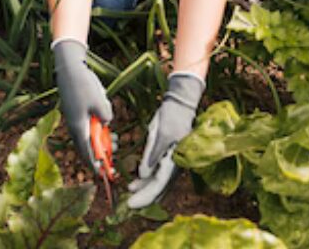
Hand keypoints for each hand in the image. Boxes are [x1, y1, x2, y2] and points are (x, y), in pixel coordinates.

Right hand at [52, 38, 111, 171]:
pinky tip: (104, 124)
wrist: (69, 67)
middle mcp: (74, 125)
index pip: (87, 151)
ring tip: (113, 140)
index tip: (102, 173)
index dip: (95, 164)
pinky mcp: (74, 110)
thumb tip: (107, 122)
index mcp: (79, 126)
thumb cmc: (83, 84)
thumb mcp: (101, 102)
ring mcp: (73, 117)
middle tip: (113, 154)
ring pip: (85, 135)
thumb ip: (106, 116)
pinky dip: (94, 129)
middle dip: (99, 152)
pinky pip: (84, 126)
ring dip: (99, 140)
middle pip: (85, 146)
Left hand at [127, 72, 203, 208]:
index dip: (145, 196)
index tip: (131, 203)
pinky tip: (135, 181)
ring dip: (144, 189)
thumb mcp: (158, 133)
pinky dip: (146, 179)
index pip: (159, 185)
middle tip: (128, 204)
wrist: (179, 104)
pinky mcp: (167, 157)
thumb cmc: (171, 117)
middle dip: (144, 197)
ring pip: (157, 183)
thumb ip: (152, 155)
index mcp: (173, 160)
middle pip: (159, 188)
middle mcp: (174, 165)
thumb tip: (142, 175)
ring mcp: (171, 162)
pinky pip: (156, 174)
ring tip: (129, 190)